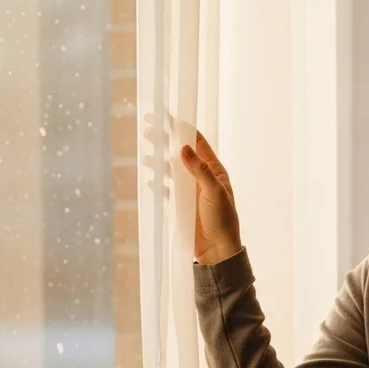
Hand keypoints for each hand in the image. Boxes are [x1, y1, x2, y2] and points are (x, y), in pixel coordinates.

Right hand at [142, 114, 241, 264]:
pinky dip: (159, 183)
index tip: (166, 117)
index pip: (196, 142)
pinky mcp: (182, 205)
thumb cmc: (222, 220)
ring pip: (172, 169)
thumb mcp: (213, 192)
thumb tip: (182, 148)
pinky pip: (168, 189)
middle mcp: (202, 177)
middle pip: (181, 152)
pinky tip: (151, 179)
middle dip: (165, 140)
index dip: (181, 128)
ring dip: (159, 160)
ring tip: (146, 152)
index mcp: (214, 169)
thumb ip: (199, 170)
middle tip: (148, 129)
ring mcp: (191, 190)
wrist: (217, 251)